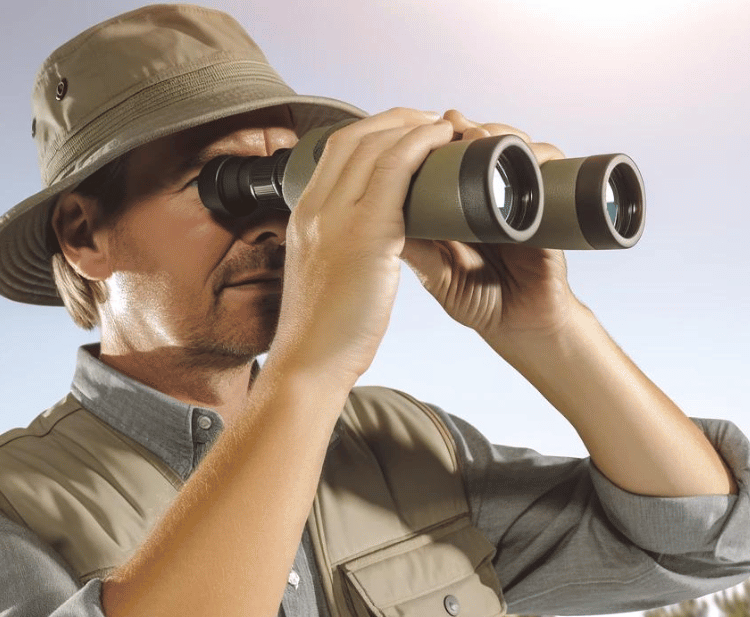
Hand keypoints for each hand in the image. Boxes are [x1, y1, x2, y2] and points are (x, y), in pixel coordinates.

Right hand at [270, 108, 457, 382]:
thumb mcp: (325, 276)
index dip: (372, 132)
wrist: (309, 363)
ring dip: (413, 126)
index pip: (335, 150)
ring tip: (445, 126)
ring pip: (375, 145)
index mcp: (304, 215)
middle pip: (355, 137)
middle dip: (396, 120)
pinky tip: (442, 141)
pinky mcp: (366, 233)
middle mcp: (316, 206)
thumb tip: (363, 247)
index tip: (403, 132)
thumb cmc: (323, 332)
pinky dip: (420, 146)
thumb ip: (339, 251)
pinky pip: (395, 170)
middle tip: (431, 119)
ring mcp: (337, 217)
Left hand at [400, 110, 583, 343]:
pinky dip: (542, 154)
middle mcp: (492, 196)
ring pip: (516, 147)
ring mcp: (521, 199)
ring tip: (481, 136)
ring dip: (501, 133)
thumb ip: (414, 249)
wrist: (522, 329)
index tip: (426, 124)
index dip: (440, 137)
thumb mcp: (437, 274)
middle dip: (471, 127)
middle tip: (454, 124)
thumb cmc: (480, 302)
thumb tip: (374, 217)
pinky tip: (527, 151)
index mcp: (461, 205)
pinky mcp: (548, 210)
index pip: (451, 157)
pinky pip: (551, 171)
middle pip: (486, 143)